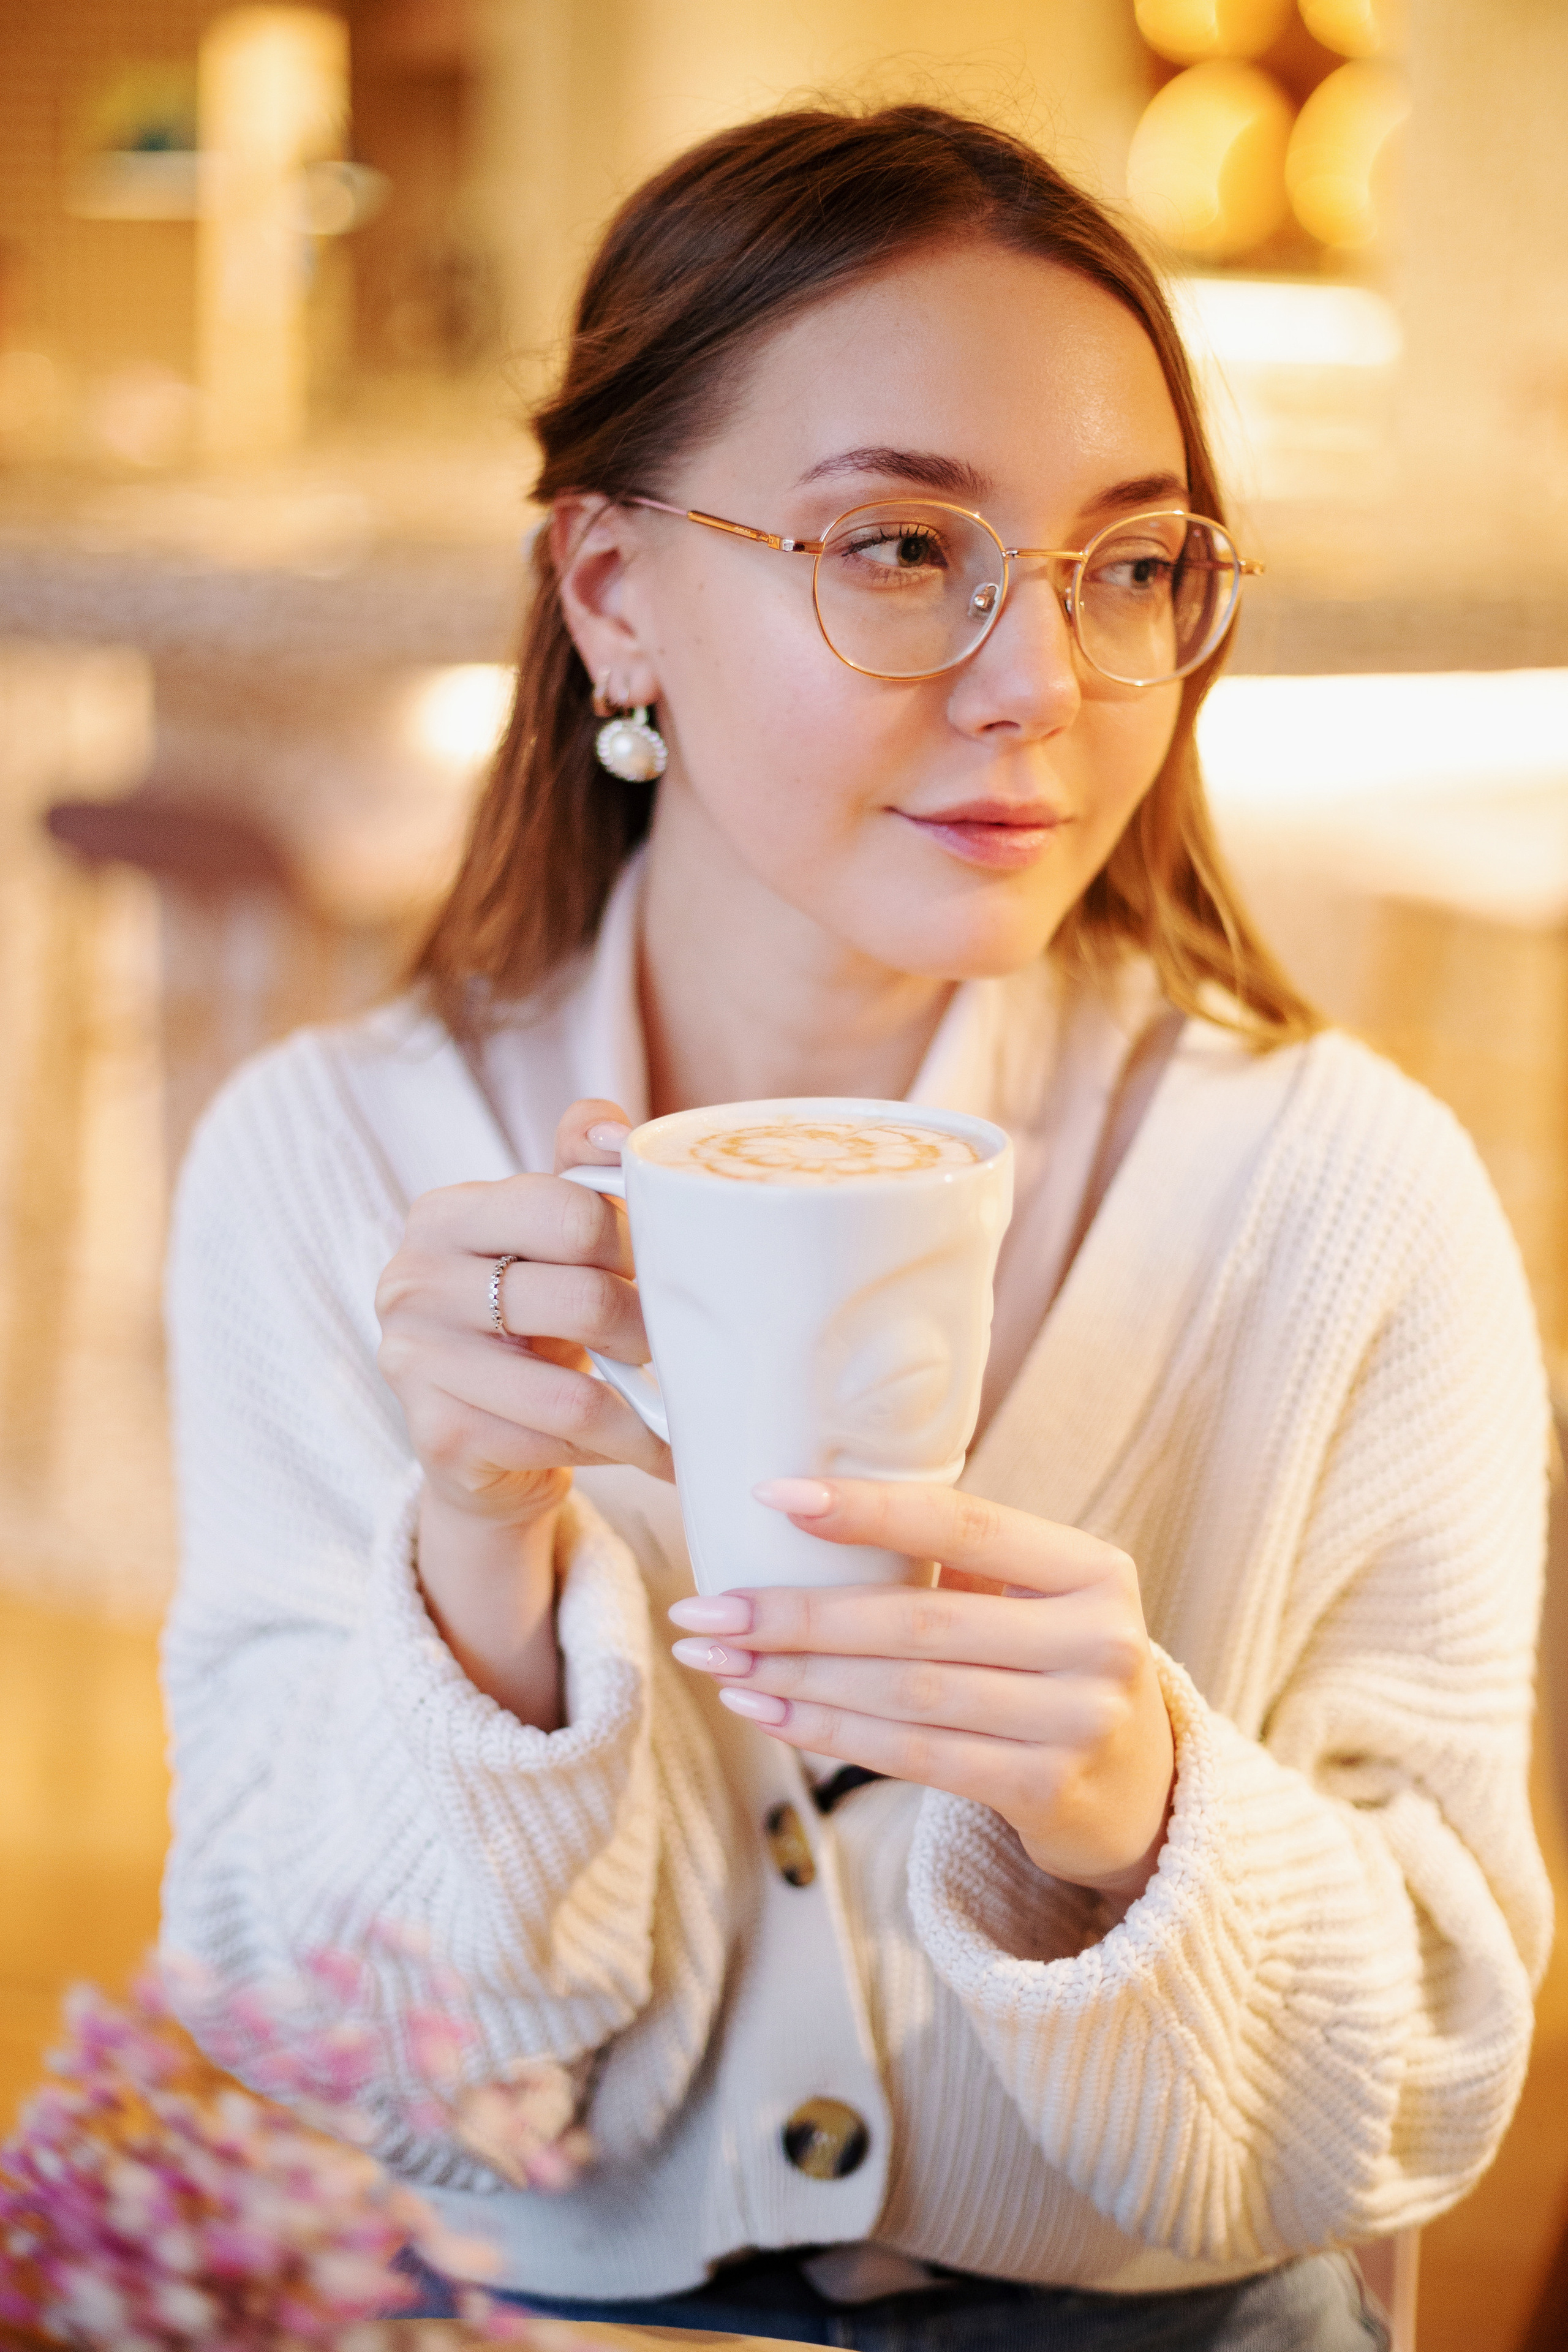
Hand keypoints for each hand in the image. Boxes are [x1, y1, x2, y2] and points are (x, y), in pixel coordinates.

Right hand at [375, 1097, 672, 1535]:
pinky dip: (616, 1450)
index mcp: (445, 1215)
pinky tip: (643, 1449)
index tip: (668, 1269)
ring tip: (684, 1415)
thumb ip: (581, 1173)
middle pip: (584, 1301)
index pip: (570, 1212)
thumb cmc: (529, 1319)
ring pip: (575, 1392)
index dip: (638, 1244)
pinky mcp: (439, 1437)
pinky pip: (558, 1444)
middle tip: (682, 1348)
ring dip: (647, 1414)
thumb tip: (616, 1129)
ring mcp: (415, 1363)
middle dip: (650, 1332)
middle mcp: (412, 1282)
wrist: (477, 1436)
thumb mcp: (549, 1239)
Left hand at [668, 1479, 1174, 1900]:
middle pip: (916, 1622)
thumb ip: (959, 1562)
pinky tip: (765, 1709)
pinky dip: (826, 1731)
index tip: (770, 1497)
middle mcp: (1096, 1641)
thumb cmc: (1054, 1666)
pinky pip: (911, 1755)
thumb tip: (805, 1514)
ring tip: (715, 1660)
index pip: (962, 1522)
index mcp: (1091, 1568)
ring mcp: (1076, 1722)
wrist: (1141, 1791)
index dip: (865, 1509)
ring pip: (903, 1694)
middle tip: (704, 1609)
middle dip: (795, 1615)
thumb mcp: (1038, 1598)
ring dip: (794, 1677)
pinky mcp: (1045, 1790)